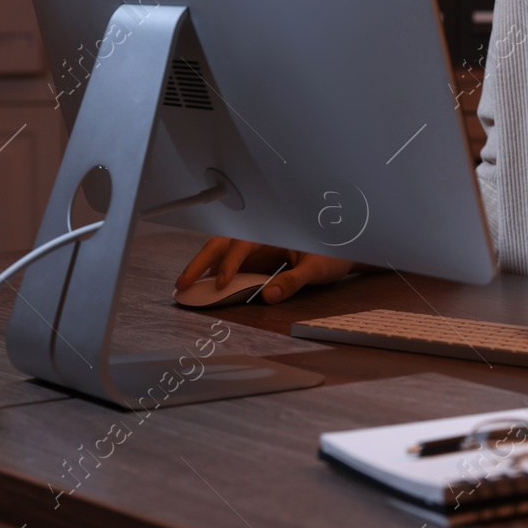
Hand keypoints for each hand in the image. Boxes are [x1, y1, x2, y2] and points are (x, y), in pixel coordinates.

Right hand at [175, 237, 352, 303]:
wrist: (345, 250)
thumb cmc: (333, 254)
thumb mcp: (317, 268)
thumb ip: (295, 280)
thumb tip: (268, 296)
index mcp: (273, 230)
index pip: (242, 244)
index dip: (229, 263)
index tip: (221, 284)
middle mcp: (259, 236)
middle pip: (221, 243)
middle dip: (199, 262)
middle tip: (181, 284)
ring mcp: (255, 247)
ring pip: (220, 251)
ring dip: (202, 268)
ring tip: (184, 288)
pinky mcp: (255, 259)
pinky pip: (229, 263)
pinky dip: (214, 274)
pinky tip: (203, 289)